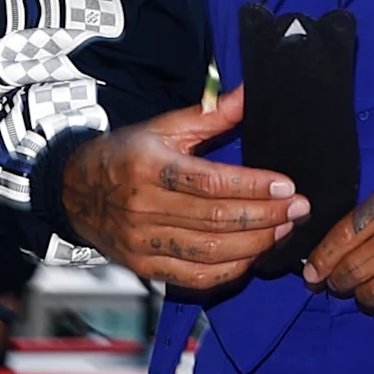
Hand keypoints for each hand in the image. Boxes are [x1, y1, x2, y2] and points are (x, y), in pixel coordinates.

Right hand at [59, 86, 309, 292]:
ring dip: (255, 244)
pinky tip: (253, 256)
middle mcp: (145, 208)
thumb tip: (249, 95)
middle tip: (298, 209)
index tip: (287, 186)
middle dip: (266, 216)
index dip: (254, 187)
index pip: (212, 183)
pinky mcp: (146, 268)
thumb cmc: (124, 156)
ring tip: (283, 230)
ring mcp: (144, 243)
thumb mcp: (162, 128)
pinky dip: (229, 271)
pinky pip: (195, 278)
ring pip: (211, 252)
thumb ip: (209, 115)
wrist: (74, 192)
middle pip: (216, 219)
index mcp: (149, 168)